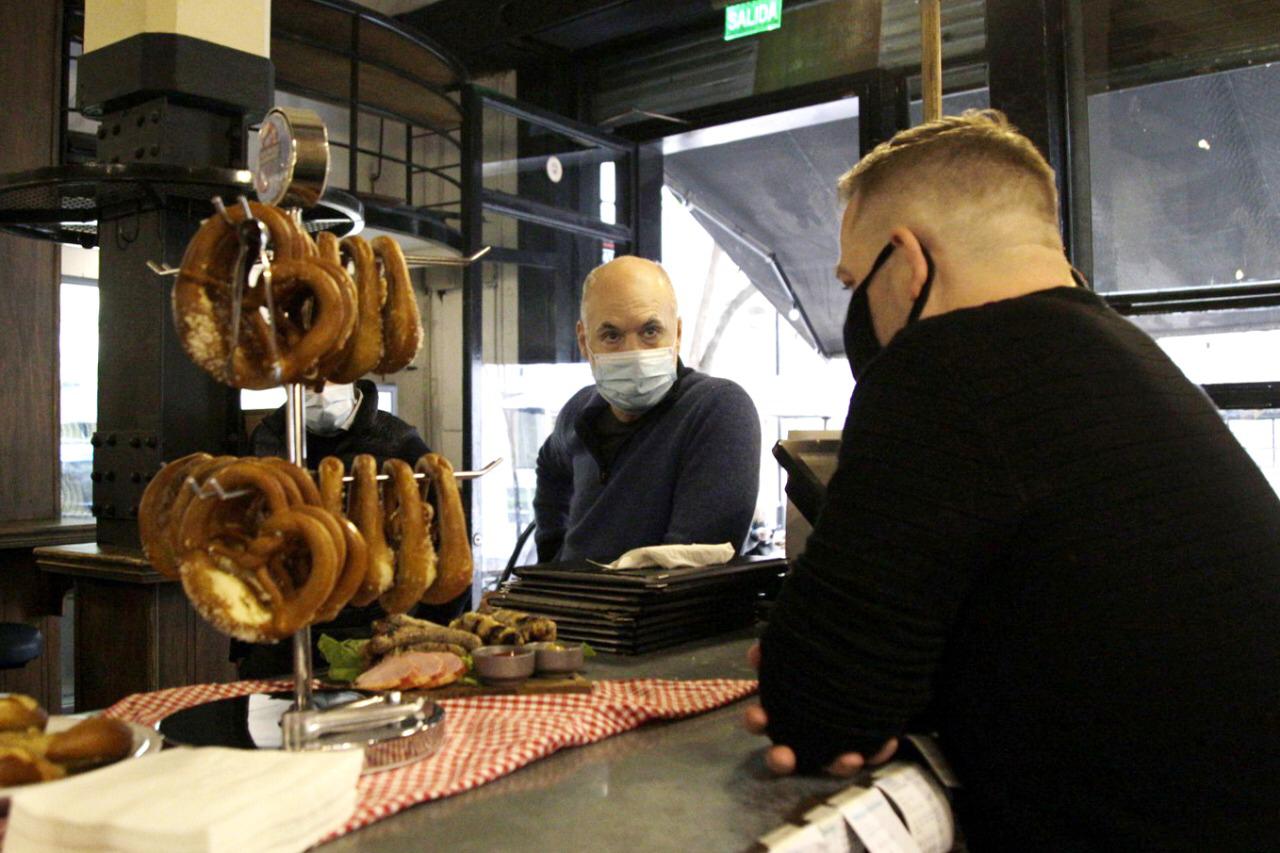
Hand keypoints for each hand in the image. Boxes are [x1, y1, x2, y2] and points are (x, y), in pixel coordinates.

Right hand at [743, 641, 898, 775]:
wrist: (870, 651)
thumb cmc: (829, 655)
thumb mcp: (802, 646)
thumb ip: (779, 649)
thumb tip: (756, 654)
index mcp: (785, 708)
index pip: (761, 720)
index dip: (756, 721)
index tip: (758, 716)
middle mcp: (807, 733)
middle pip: (787, 756)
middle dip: (781, 759)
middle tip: (783, 757)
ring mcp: (837, 743)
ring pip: (832, 763)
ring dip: (838, 764)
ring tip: (849, 757)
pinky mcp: (868, 744)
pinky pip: (873, 753)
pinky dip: (878, 751)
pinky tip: (886, 741)